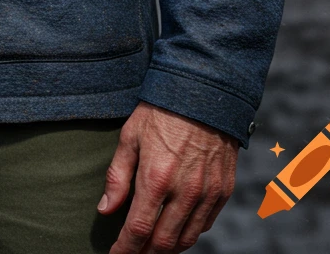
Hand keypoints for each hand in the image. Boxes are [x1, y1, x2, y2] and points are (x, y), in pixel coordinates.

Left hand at [99, 101, 237, 252]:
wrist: (204, 91)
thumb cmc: (161, 111)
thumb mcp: (130, 136)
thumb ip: (117, 176)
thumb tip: (105, 209)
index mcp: (156, 178)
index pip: (138, 230)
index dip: (125, 249)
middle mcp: (185, 191)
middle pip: (163, 242)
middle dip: (145, 253)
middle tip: (133, 252)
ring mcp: (207, 193)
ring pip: (187, 239)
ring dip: (168, 248)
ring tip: (152, 245)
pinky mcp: (223, 189)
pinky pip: (205, 224)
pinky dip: (189, 232)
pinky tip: (177, 227)